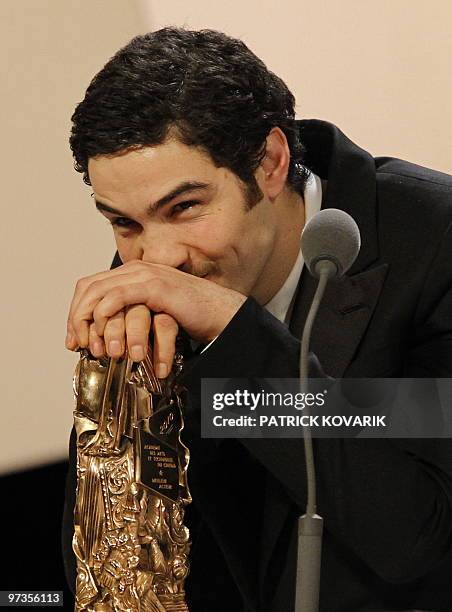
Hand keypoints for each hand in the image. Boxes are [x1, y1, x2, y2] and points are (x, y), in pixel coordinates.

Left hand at [65, 260, 246, 376]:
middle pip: (89, 287)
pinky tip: (106, 335)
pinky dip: (105, 317)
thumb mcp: (153, 313)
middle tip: (77, 344)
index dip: (77, 311)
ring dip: (89, 321)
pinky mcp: (155, 286)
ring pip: (99, 292)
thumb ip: (132, 314)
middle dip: (77, 318)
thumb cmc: (191, 316)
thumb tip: (105, 335)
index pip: (91, 285)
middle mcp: (136, 269)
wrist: (219, 313)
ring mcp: (145, 275)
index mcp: (134, 273)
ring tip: (94, 347)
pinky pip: (118, 297)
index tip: (74, 340)